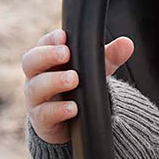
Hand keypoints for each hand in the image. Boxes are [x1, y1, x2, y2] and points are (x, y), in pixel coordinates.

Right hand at [22, 29, 133, 144]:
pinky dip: (58, 110)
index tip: (64, 37)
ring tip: (73, 79)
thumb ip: (110, 57)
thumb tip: (127, 44)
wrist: (71, 121)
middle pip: (31, 62)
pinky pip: (44, 114)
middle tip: (65, 54)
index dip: (51, 40)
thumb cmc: (80, 88)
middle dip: (47, 56)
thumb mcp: (97, 71)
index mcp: (48, 62)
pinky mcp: (42, 120)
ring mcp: (36, 99)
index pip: (43, 45)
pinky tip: (73, 108)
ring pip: (36, 87)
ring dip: (54, 81)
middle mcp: (37, 77)